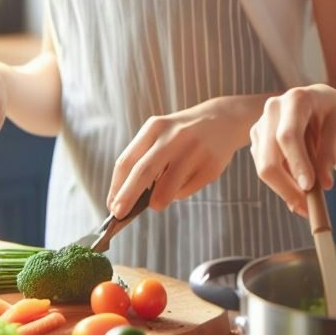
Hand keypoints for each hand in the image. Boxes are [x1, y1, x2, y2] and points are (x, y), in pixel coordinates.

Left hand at [108, 96, 252, 216]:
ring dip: (158, 201)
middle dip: (128, 196)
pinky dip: (180, 193)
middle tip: (119, 215)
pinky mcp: (211, 165)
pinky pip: (187, 191)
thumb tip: (124, 199)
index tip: (112, 206)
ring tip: (160, 199)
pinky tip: (187, 179)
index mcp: (156, 127)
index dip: (116, 187)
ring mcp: (195, 150)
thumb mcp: (161, 135)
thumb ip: (144, 159)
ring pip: (166, 189)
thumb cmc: (182, 134)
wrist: (223, 119)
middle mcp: (174, 136)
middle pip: (143, 171)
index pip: (127, 161)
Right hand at [250, 84, 335, 216]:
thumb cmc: (333, 113)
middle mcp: (272, 109)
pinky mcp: (257, 140)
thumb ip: (330, 152)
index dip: (296, 163)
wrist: (320, 104)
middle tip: (306, 208)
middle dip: (286, 186)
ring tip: (307, 204)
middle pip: (269, 157)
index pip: (288, 135)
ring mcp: (261, 125)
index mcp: (296, 100)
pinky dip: (281, 184)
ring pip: (264, 167)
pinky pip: (265, 169)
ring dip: (284, 189)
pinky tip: (298, 190)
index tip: (309, 187)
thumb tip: (325, 184)